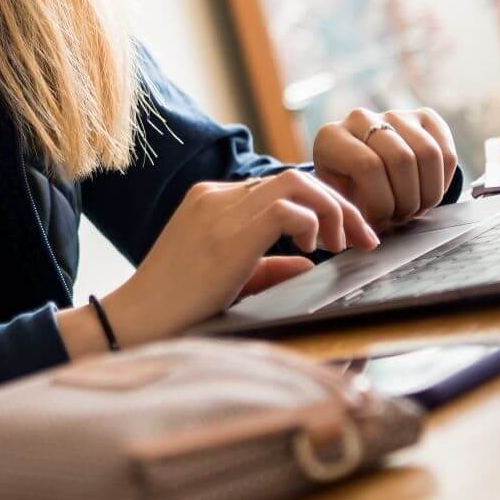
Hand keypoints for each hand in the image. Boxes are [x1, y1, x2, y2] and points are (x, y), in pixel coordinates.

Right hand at [89, 170, 378, 350]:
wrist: (134, 321)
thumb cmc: (177, 307)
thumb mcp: (231, 279)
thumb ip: (271, 266)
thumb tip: (312, 261)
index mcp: (214, 201)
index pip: (281, 186)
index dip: (322, 206)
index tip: (347, 235)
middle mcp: (217, 195)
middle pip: (296, 178)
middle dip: (339, 204)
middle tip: (364, 237)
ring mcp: (220, 208)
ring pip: (297, 184)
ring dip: (332, 210)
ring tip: (344, 242)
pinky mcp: (227, 232)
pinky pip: (286, 208)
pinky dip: (311, 224)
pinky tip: (313, 249)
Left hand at [312, 107, 458, 232]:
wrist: (357, 173)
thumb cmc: (347, 194)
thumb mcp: (337, 206)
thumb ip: (347, 223)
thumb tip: (367, 241)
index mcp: (331, 138)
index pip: (367, 166)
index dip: (380, 201)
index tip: (380, 222)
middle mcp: (361, 119)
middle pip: (401, 159)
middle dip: (406, 200)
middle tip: (401, 218)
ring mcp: (394, 115)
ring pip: (428, 154)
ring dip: (427, 193)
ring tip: (414, 208)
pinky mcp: (423, 118)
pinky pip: (446, 152)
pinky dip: (443, 181)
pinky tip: (428, 193)